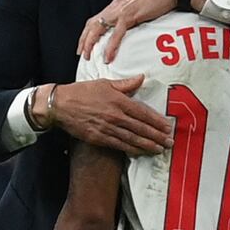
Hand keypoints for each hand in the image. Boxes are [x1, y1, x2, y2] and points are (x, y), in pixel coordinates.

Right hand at [33, 75, 172, 154]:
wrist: (60, 105)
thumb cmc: (83, 92)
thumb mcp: (105, 83)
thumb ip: (125, 84)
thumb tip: (141, 78)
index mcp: (119, 101)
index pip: (143, 112)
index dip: (156, 121)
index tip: (167, 127)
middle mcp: (115, 116)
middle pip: (141, 128)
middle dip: (157, 136)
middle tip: (170, 142)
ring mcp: (107, 128)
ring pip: (132, 139)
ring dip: (147, 145)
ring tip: (160, 149)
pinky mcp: (99, 138)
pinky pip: (119, 145)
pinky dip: (131, 149)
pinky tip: (140, 152)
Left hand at [77, 0, 177, 62]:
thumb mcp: (140, 4)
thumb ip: (132, 12)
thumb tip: (130, 23)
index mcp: (118, 3)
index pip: (97, 18)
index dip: (89, 31)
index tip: (85, 42)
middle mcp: (116, 6)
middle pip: (92, 23)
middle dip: (84, 39)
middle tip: (82, 53)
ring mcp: (121, 10)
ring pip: (99, 28)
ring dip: (91, 43)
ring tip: (89, 56)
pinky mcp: (130, 15)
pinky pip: (116, 34)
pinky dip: (110, 46)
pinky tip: (108, 57)